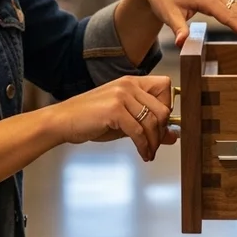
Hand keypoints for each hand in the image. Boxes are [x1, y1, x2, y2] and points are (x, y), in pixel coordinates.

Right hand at [50, 75, 177, 161]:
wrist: (63, 121)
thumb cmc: (91, 119)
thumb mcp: (124, 120)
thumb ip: (148, 125)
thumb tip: (173, 136)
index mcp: (131, 82)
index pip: (165, 86)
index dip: (168, 106)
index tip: (162, 124)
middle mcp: (128, 85)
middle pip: (163, 108)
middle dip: (162, 131)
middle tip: (156, 144)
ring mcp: (121, 96)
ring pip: (153, 122)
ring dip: (154, 143)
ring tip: (149, 153)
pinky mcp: (114, 110)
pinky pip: (139, 132)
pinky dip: (144, 147)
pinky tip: (143, 154)